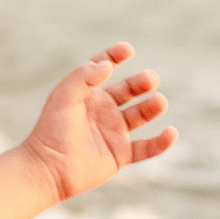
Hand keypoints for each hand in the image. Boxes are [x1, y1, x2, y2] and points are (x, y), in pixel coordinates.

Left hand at [21, 43, 176, 206]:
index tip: (127, 50)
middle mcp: (104, 111)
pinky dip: (161, 143)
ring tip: (159, 101)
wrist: (49, 168)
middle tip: (151, 79)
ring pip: (140, 116)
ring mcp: (113, 133)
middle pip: (129, 91)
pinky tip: (171, 133)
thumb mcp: (64, 96)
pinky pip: (146, 148)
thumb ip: (84, 77)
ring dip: (152, 107)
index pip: (105, 68)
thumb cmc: (52, 130)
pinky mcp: (120, 155)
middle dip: (142, 83)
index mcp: (89, 94)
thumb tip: (108, 66)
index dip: (115, 56)